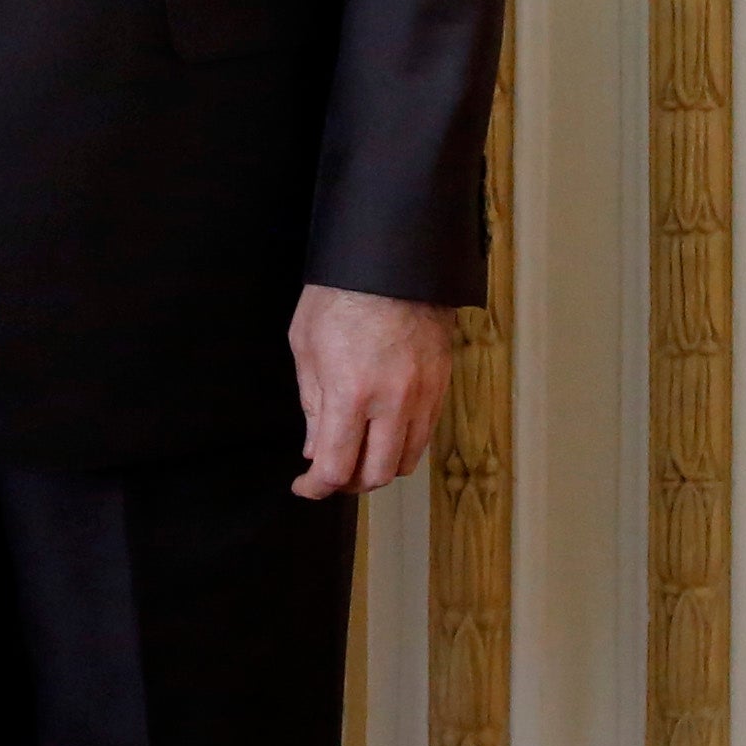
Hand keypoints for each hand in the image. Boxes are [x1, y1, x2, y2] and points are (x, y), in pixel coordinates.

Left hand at [287, 283, 455, 498]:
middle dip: (348, 483)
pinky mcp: (440, 384)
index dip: (316, 487)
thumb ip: (311, 404)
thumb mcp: (306, 346)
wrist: (392, 259)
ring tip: (357, 454)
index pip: (336, 466)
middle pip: (376, 475)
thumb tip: (316, 449)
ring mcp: (422, 394)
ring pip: (405, 461)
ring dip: (378, 468)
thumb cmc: (340, 294)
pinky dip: (401, 445)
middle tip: (331, 473)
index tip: (305, 485)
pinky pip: (424, 434)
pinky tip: (382, 431)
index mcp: (351, 391)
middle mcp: (392, 401)